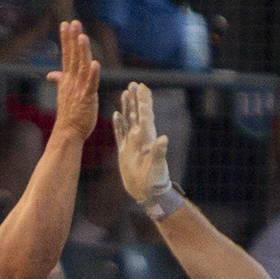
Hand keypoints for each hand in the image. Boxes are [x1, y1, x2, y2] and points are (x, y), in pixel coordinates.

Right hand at [46, 19, 99, 146]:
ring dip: (82, 52)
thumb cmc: (69, 115)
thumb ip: (60, 80)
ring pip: (81, 67)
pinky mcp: (87, 98)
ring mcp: (79, 89)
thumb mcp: (64, 94)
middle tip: (73, 23)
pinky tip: (95, 64)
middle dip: (73, 39)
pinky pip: (90, 85)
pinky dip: (93, 74)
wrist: (68, 132)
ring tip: (82, 37)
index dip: (66, 40)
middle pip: (73, 57)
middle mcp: (72, 82)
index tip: (65, 24)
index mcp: (67, 80)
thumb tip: (52, 74)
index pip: (66, 55)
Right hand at [116, 82, 171, 205]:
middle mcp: (140, 139)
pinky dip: (118, 124)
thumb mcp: (158, 168)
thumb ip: (160, 153)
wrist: (147, 194)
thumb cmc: (155, 182)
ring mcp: (132, 144)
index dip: (144, 100)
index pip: (145, 115)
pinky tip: (116, 114)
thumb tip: (163, 139)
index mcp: (147, 139)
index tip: (142, 86)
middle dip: (135, 99)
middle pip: (137, 114)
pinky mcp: (125, 152)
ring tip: (125, 93)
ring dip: (127, 107)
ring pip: (129, 121)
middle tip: (133, 84)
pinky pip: (120, 134)